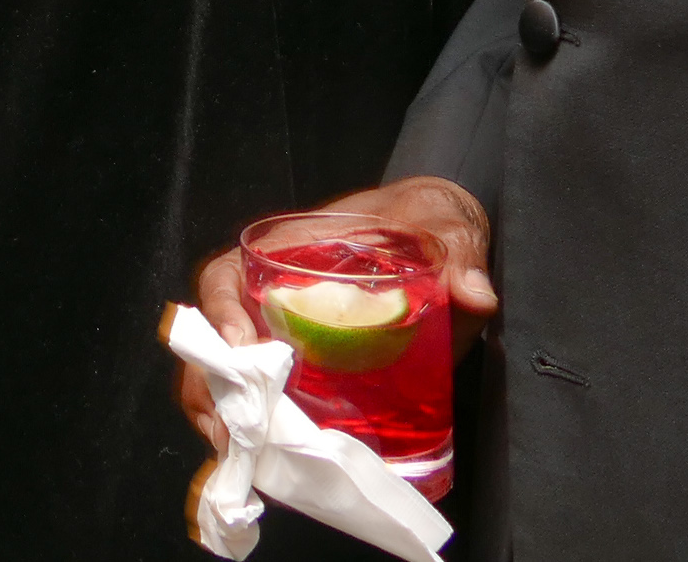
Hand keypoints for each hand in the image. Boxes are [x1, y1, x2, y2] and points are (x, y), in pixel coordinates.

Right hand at [175, 177, 497, 448]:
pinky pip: (281, 411)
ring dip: (231, 421)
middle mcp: (276, 303)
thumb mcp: (441, 220)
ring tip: (244, 456)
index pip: (227, 276)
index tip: (238, 348)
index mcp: (290, 255)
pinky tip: (279, 468)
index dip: (219, 312)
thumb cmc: (424, 221)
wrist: (442, 242)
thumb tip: (475, 293)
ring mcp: (294, 346)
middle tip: (233, 430)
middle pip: (218, 344)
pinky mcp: (321, 382)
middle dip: (212, 389)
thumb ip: (458, 250)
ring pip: (236, 384)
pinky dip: (271, 440)